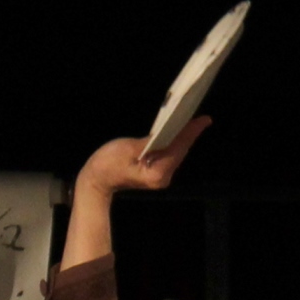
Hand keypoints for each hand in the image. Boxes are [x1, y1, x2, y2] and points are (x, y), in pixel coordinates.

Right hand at [63, 120, 211, 270]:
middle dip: (189, 134)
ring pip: (176, 154)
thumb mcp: (127, 149)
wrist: (95, 181)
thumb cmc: (107, 165)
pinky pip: (168, 156)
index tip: (204, 120)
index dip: (190, 132)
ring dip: (182, 138)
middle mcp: (163, 177)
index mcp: (157, 173)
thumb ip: (150, 142)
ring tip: (192, 121)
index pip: (178, 148)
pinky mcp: (155, 174)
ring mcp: (160, 177)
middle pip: (180, 151)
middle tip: (201, 117)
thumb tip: (167, 132)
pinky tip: (177, 132)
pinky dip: (173, 143)